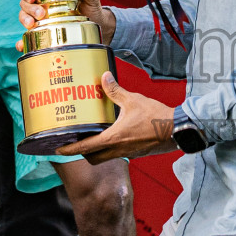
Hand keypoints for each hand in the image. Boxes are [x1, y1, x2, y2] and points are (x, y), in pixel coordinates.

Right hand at [18, 0, 112, 49]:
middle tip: (40, 14)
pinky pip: (28, 36)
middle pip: (25, 2)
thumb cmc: (90, 7)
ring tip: (31, 25)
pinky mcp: (41, 31)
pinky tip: (21, 45)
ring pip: (24, 16)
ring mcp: (39, 18)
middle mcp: (41, 3)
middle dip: (29, 8)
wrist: (96, 25)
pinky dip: (22, 41)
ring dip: (25, 20)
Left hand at [57, 73, 175, 161]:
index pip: (85, 148)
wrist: (177, 129)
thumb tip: (104, 77)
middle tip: (76, 143)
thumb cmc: (155, 116)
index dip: (69, 150)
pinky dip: (111, 150)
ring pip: (105, 158)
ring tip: (93, 139)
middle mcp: (118, 150)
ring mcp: (128, 153)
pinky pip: (118, 154)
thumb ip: (115, 91)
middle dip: (82, 153)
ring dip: (96, 152)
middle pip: (92, 158)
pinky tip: (114, 137)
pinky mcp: (137, 153)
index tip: (58, 149)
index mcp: (113, 138)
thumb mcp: (133, 100)